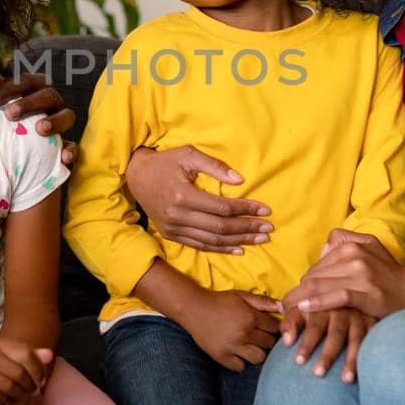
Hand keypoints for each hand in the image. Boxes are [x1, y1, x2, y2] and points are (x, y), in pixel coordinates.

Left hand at [0, 72, 77, 164]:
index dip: (9, 88)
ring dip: (55, 121)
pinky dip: (71, 150)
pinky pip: (74, 146)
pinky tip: (64, 156)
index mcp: (34, 90)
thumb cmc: (0, 124)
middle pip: (48, 95)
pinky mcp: (66, 146)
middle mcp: (51, 104)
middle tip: (10, 114)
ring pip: (67, 116)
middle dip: (29, 103)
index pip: (26, 81)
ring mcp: (61, 124)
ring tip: (40, 129)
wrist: (10, 154)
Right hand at [0, 330, 46, 404]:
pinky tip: (4, 399)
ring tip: (20, 396)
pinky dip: (3, 401)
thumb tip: (50, 355)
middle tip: (32, 391)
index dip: (37, 369)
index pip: (25, 353)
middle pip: (18, 374)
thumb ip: (25, 352)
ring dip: (18, 395)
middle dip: (29, 386)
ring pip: (8, 388)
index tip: (40, 379)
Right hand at [124, 146, 271, 251]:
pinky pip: (199, 245)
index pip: (222, 208)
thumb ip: (214, 166)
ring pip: (212, 240)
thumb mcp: (188, 154)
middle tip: (268, 228)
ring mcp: (173, 228)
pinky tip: (238, 249)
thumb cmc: (165, 162)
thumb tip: (239, 180)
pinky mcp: (170, 234)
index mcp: (183, 195)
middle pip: (220, 227)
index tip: (265, 209)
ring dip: (239, 241)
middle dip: (247, 228)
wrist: (136, 175)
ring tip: (260, 240)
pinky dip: (220, 249)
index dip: (246, 209)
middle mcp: (178, 216)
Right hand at [176, 289, 281, 371]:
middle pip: (269, 344)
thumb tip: (283, 307)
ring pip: (258, 358)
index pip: (275, 328)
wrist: (193, 308)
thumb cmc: (219, 301)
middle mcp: (244, 333)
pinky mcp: (221, 356)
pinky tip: (238, 353)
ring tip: (251, 346)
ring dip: (257, 352)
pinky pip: (240, 367)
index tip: (269, 328)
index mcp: (250, 317)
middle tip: (260, 337)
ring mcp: (232, 347)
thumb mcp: (241, 296)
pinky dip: (241, 362)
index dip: (274, 328)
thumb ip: (263, 302)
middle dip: (267, 340)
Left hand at [279, 306, 374, 382]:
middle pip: (336, 334)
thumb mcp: (301, 309)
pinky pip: (372, 341)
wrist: (342, 293)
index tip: (299, 362)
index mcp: (323, 305)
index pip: (314, 326)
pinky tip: (365, 372)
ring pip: (357, 340)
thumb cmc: (314, 307)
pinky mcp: (374, 323)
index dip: (307, 343)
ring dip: (351, 360)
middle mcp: (343, 309)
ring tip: (346, 380)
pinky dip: (369, 356)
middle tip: (318, 374)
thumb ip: (291, 323)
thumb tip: (287, 341)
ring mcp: (360, 316)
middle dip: (328, 355)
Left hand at [283, 229, 404, 318]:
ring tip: (287, 310)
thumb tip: (323, 248)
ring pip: (321, 284)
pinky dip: (317, 302)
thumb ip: (345, 241)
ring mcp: (361, 273)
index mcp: (351, 244)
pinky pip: (336, 296)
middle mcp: (354, 255)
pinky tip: (304, 308)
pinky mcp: (367, 292)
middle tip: (283, 306)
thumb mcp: (370, 247)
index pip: (317, 265)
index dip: (302, 282)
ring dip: (300, 299)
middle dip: (297, 292)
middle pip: (315, 275)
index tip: (292, 296)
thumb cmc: (389, 273)